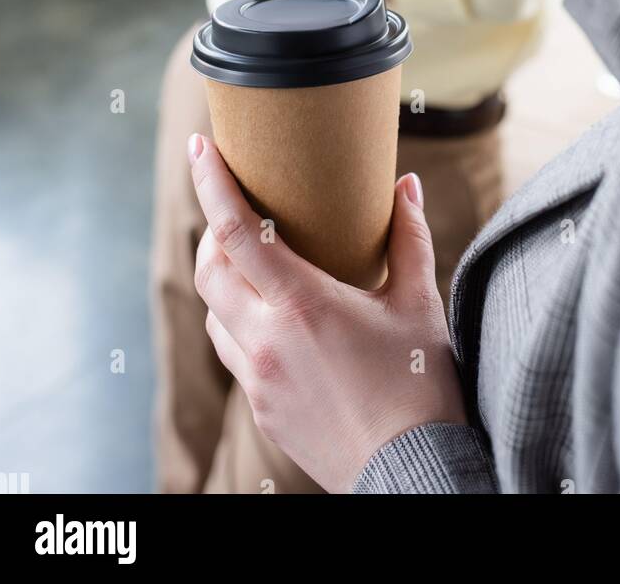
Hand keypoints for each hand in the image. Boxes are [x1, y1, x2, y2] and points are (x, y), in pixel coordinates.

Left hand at [188, 135, 467, 493]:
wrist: (410, 472)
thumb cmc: (420, 386)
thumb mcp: (419, 302)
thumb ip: (408, 236)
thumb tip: (405, 185)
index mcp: (302, 304)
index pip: (236, 230)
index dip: (211, 182)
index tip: (199, 146)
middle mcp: (266, 339)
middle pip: (209, 268)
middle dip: (213, 231)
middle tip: (236, 207)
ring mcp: (257, 378)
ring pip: (214, 313)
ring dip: (223, 280)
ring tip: (254, 262)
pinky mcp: (260, 408)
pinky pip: (231, 352)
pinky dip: (237, 323)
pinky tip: (272, 318)